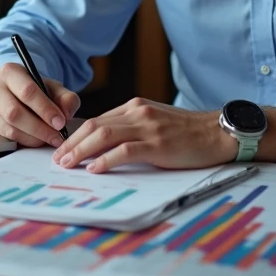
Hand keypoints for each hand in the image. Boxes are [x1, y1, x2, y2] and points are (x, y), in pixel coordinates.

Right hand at [0, 63, 79, 147]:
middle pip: (15, 113)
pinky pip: (4, 137)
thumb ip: (65, 97)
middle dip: (39, 128)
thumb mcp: (51, 87)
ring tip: (49, 139)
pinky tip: (35, 140)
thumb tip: (67, 114)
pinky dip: (23, 141)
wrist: (9, 91)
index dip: (45, 109)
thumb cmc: (32, 89)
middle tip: (57, 136)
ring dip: (33, 138)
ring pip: (9, 128)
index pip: (27, 91)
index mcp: (10, 71)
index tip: (60, 122)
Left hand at [51, 98, 234, 172]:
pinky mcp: (158, 144)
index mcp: (134, 107)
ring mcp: (148, 127)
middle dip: (72, 143)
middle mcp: (138, 113)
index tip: (62, 147)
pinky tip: (94, 168)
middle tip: (58, 159)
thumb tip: (102, 141)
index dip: (75, 134)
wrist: (217, 133)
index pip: (96, 119)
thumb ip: (130, 127)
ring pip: (105, 135)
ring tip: (68, 164)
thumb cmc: (186, 132)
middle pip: (95, 126)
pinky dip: (106, 159)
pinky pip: (125, 150)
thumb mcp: (154, 121)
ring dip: (82, 151)